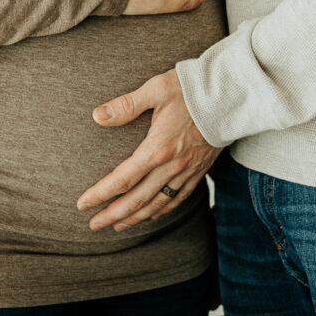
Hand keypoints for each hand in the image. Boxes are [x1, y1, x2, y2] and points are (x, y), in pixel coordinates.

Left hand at [77, 69, 221, 229]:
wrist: (233, 95)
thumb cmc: (192, 89)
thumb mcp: (156, 89)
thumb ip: (126, 105)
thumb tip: (98, 116)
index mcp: (158, 148)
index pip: (122, 179)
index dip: (100, 194)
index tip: (82, 204)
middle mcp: (172, 166)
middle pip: (137, 200)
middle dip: (113, 215)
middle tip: (93, 225)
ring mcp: (188, 171)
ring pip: (157, 204)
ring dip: (135, 218)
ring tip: (116, 226)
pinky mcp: (200, 170)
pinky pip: (178, 199)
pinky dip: (162, 211)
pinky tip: (151, 215)